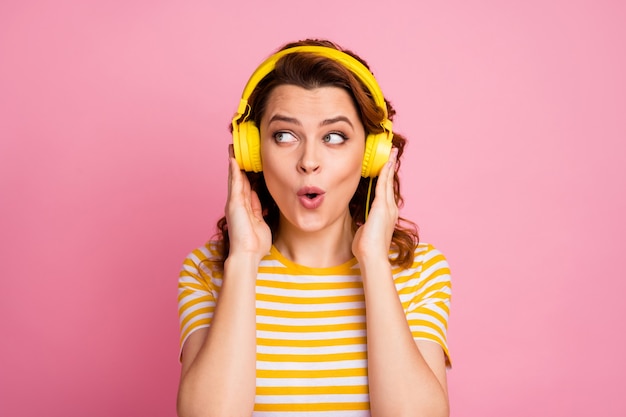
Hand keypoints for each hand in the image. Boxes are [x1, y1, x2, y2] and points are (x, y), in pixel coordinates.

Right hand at [225, 145, 271, 261]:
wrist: (248, 255)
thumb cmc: (255, 245)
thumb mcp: (261, 222)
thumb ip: (259, 210)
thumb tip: (259, 198)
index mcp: (245, 209)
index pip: (245, 187)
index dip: (245, 174)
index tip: (247, 162)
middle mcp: (237, 204)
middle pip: (237, 180)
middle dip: (237, 165)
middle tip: (235, 150)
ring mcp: (234, 203)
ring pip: (234, 178)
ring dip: (233, 163)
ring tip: (232, 149)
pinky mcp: (234, 204)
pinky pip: (234, 183)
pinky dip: (233, 171)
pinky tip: (233, 159)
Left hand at [352, 148, 398, 262]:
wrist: (372, 257)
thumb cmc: (367, 248)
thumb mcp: (365, 231)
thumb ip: (365, 223)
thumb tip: (362, 223)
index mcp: (386, 215)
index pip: (386, 192)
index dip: (386, 178)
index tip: (386, 166)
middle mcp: (390, 209)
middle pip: (390, 183)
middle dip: (390, 167)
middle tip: (392, 153)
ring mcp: (388, 208)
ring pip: (388, 181)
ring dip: (389, 166)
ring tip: (391, 153)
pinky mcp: (382, 207)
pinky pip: (383, 185)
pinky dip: (384, 173)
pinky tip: (385, 163)